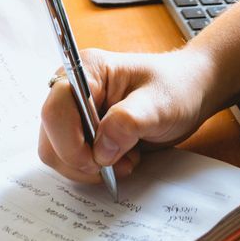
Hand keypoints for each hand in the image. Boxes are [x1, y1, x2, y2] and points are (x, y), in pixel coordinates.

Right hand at [36, 47, 216, 183]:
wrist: (188, 92)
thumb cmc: (176, 88)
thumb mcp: (161, 103)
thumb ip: (129, 122)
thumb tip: (100, 149)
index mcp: (87, 71)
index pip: (55, 110)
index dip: (70, 142)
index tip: (99, 160)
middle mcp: (72, 90)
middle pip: (50, 137)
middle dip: (81, 160)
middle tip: (119, 164)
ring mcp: (75, 112)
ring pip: (56, 153)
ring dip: (88, 168)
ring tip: (124, 161)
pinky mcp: (81, 131)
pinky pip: (70, 159)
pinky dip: (92, 169)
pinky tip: (119, 160)